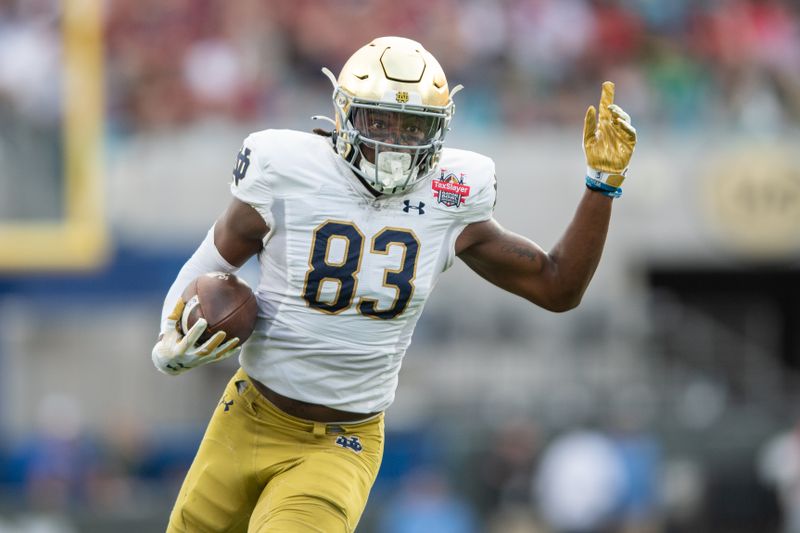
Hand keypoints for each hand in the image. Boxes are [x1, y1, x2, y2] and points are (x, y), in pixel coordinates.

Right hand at [151, 298, 240, 375]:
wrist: (169, 363)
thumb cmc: (168, 341)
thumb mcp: (168, 330)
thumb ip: (175, 315)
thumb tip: (182, 298)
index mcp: (179, 349)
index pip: (188, 340)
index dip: (196, 331)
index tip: (203, 320)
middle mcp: (189, 357)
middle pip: (204, 350)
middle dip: (214, 342)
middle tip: (223, 332)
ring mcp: (198, 361)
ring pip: (214, 356)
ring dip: (226, 348)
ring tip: (236, 339)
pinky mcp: (204, 362)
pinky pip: (218, 358)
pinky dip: (228, 353)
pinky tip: (238, 346)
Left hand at [583, 81, 636, 196]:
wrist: (601, 172)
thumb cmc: (594, 157)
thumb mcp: (587, 139)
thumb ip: (589, 124)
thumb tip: (591, 107)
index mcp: (603, 126)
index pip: (606, 109)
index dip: (607, 97)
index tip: (607, 85)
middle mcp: (614, 128)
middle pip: (617, 112)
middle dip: (614, 105)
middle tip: (609, 102)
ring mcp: (622, 135)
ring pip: (625, 119)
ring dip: (620, 114)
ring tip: (613, 113)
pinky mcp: (629, 143)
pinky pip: (630, 131)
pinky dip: (626, 126)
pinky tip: (619, 123)